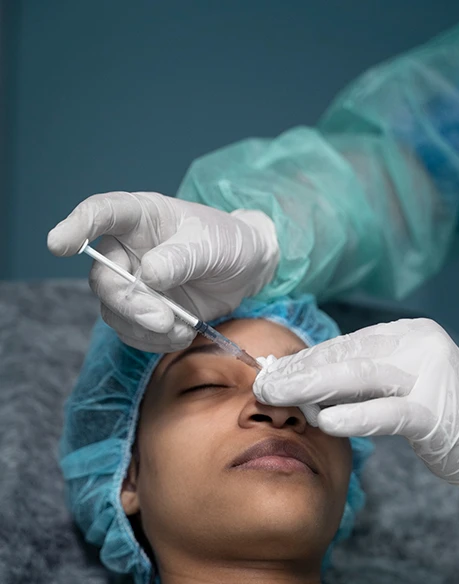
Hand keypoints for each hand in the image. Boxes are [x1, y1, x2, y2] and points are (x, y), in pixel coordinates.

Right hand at [47, 191, 278, 351]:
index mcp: (140, 217)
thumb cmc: (227, 243)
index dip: (76, 226)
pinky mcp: (143, 311)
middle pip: (104, 279)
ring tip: (181, 328)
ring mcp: (133, 283)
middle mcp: (127, 250)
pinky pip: (131, 333)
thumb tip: (147, 275)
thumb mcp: (212, 245)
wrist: (247, 270)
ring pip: (114, 312)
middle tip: (163, 319)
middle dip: (129, 304)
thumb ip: (181, 257)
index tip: (58, 244)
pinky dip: (154, 341)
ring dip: (144, 328)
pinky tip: (180, 334)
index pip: (101, 213)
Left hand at [253, 318, 458, 499]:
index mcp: (406, 335)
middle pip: (346, 356)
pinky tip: (324, 420)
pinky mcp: (436, 411)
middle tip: (263, 384)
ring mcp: (429, 375)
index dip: (304, 360)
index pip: (345, 345)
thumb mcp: (402, 385)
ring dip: (311, 386)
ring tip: (277, 396)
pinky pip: (388, 412)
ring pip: (360, 376)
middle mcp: (417, 345)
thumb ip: (362, 381)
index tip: (271, 372)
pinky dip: (354, 416)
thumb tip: (305, 383)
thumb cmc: (443, 416)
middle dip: (299, 371)